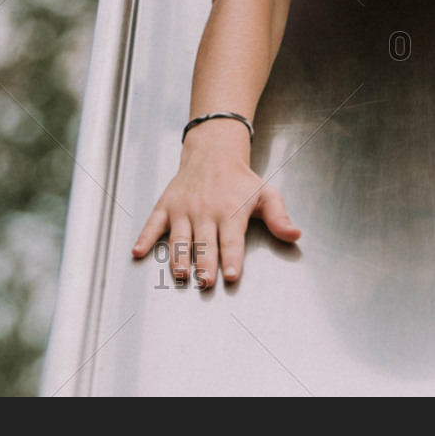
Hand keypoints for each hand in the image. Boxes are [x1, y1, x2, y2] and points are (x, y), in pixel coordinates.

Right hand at [130, 123, 300, 287]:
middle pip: (205, 242)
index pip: (232, 240)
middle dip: (205, 263)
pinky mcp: (166, 206)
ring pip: (180, 236)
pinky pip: (153, 223)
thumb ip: (278, 218)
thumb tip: (295, 235)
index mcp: (231, 211)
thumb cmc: (241, 180)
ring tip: (180, 274)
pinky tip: (138, 252)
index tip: (230, 275)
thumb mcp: (266, 194)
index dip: (232, 258)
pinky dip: (145, 237)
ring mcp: (183, 209)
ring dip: (179, 256)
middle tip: (205, 282)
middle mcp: (206, 211)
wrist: (214, 153)